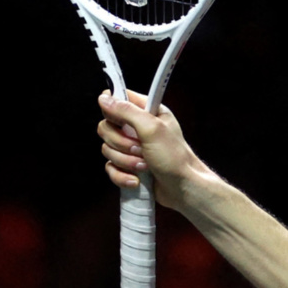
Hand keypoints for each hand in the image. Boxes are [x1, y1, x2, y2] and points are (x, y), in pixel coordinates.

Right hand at [96, 91, 209, 211]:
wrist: (184, 189)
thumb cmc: (175, 158)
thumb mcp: (152, 128)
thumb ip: (127, 111)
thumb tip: (104, 98)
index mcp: (147, 113)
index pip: (118, 100)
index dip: (112, 110)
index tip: (119, 122)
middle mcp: (138, 128)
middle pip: (107, 127)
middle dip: (121, 143)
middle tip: (141, 149)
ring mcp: (132, 148)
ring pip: (108, 149)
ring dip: (125, 161)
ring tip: (144, 166)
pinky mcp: (128, 166)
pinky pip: (111, 167)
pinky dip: (121, 175)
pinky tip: (136, 180)